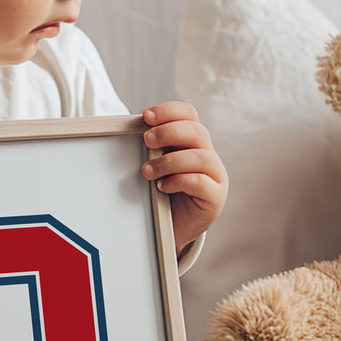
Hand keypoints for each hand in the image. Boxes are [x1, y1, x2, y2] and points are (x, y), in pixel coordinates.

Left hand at [141, 102, 227, 253]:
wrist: (174, 228)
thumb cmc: (164, 194)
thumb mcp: (156, 167)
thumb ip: (151, 150)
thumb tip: (125, 134)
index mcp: (192, 142)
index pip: (188, 115)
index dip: (169, 111)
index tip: (146, 116)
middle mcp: (207, 155)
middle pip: (197, 131)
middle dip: (169, 132)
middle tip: (147, 140)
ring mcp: (215, 176)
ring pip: (201, 157)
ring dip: (170, 161)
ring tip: (148, 171)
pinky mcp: (215, 197)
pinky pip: (201, 182)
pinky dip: (178, 181)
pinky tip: (162, 187)